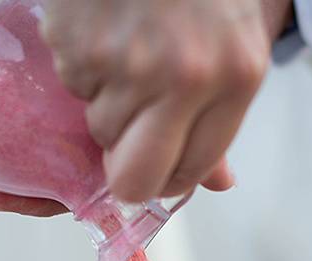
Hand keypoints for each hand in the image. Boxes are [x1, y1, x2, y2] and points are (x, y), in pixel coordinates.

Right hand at [0, 0, 291, 215]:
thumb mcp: (240, 40)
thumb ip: (223, 115)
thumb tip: (217, 183)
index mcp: (235, 78)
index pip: (189, 171)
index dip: (167, 178)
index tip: (157, 168)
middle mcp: (181, 77)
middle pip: (133, 178)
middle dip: (125, 173)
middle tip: (125, 145)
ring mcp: (123, 61)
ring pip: (98, 128)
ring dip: (106, 104)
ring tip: (127, 51)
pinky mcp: (75, 42)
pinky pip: (71, 83)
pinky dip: (82, 64)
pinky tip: (105, 26)